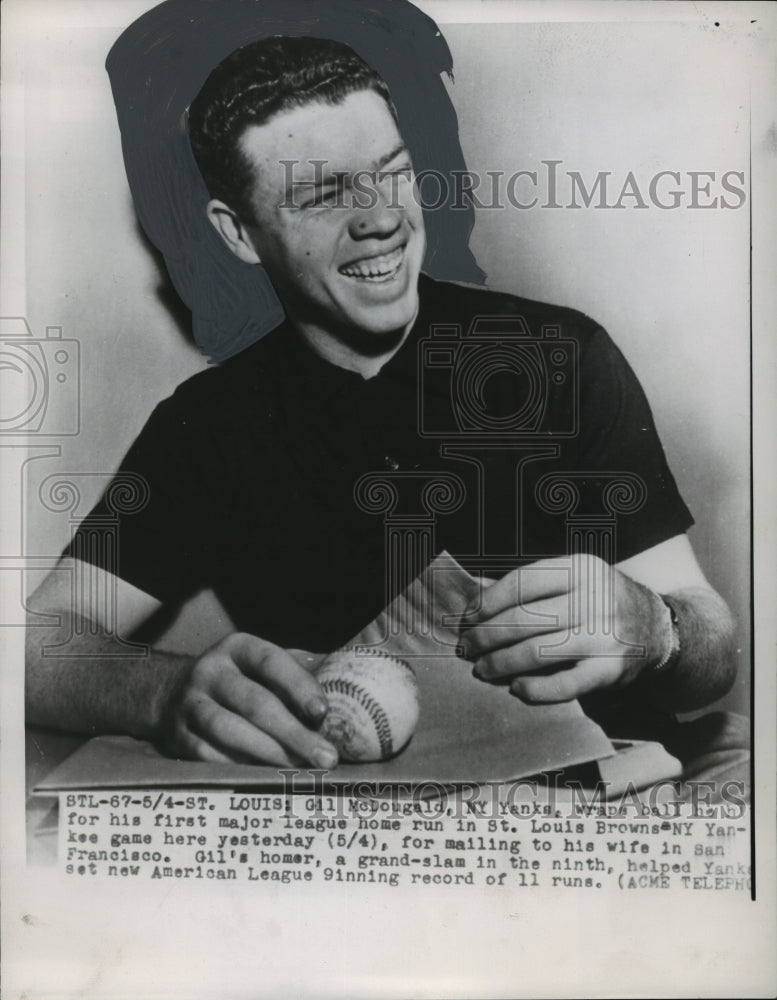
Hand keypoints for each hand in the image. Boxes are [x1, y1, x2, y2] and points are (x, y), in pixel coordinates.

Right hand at [156, 633, 338, 766]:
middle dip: (293, 732)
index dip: (298, 685)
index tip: (323, 712)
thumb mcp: (261, 664)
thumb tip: (350, 680)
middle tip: (326, 757)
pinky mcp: (176, 734)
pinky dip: (236, 767)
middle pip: (254, 702)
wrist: (169, 694)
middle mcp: (211, 670)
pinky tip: (262, 777)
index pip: (271, 661)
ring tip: (298, 771)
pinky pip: (207, 754)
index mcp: (238, 648)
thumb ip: (298, 670)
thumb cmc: (238, 681)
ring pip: (229, 729)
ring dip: (268, 753)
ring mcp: (189, 702)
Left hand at [459, 554, 668, 702]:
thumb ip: (535, 587)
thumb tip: (477, 603)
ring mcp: (605, 635)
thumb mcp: (576, 579)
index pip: (522, 583)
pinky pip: (565, 684)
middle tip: (466, 648)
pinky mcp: (611, 670)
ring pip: (538, 651)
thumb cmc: (600, 601)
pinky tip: (516, 688)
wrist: (659, 628)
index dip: (487, 602)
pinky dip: (535, 689)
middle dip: (487, 636)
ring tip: (482, 669)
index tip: (466, 618)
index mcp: (581, 568)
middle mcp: (595, 598)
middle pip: (525, 619)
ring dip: (501, 663)